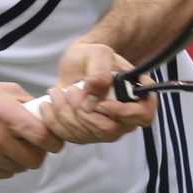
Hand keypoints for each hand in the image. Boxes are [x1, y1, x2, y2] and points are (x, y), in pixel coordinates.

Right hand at [0, 80, 63, 178]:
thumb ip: (25, 101)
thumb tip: (47, 114)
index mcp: (3, 111)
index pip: (41, 135)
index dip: (53, 141)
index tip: (54, 142)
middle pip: (33, 158)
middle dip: (39, 153)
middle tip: (34, 146)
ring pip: (19, 167)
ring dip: (20, 159)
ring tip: (11, 145)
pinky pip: (3, 174)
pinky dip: (6, 166)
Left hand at [39, 42, 156, 143]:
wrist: (77, 62)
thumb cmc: (92, 55)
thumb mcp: (98, 54)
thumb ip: (100, 73)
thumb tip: (93, 100)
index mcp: (136, 96)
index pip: (143, 116)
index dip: (122, 113)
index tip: (100, 102)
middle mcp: (123, 118)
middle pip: (108, 131)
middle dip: (83, 112)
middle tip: (71, 90)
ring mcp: (104, 128)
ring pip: (86, 135)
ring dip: (65, 114)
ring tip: (56, 92)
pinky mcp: (84, 134)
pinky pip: (69, 139)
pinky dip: (54, 123)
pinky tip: (49, 105)